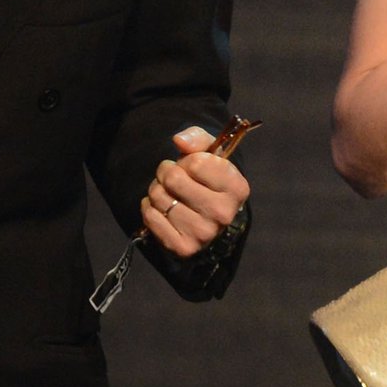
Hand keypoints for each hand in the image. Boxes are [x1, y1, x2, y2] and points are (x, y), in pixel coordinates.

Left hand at [140, 125, 251, 257]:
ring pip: (159, 197)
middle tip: (172, 176)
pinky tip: (161, 207)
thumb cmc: (207, 177)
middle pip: (174, 179)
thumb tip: (179, 141)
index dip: (187, 160)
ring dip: (156, 189)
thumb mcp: (209, 152)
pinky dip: (148, 207)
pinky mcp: (184, 248)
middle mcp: (224, 214)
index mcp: (237, 188)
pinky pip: (150, 217)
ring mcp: (204, 234)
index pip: (196, 163)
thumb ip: (197, 138)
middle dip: (166, 171)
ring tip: (168, 191)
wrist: (206, 214)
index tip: (191, 166)